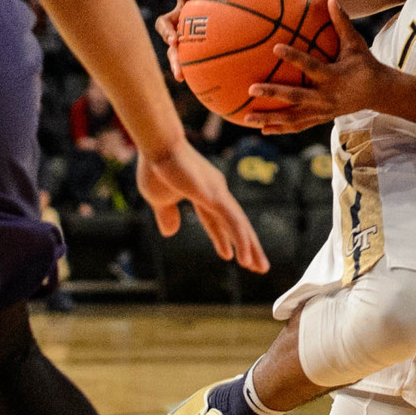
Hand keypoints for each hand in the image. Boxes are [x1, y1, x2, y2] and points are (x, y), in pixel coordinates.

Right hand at [135, 139, 269, 273]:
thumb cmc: (155, 167)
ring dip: (250, 248)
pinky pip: (232, 222)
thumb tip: (169, 233)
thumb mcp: (158, 199)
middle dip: (248, 246)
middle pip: (235, 224)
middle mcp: (216, 192)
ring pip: (239, 225)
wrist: (157, 146)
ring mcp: (218, 193)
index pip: (217, 220)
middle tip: (259, 266)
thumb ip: (166, 215)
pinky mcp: (216, 196)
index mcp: (203, 192)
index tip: (229, 256)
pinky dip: (240, 241)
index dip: (223, 238)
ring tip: (259, 268)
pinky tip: (244, 258)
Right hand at [151, 0, 237, 76]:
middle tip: (174, 40)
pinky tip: (194, 84)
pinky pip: (184, 62)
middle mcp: (178, 16)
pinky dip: (187, 71)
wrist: (218, 15)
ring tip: (179, 73)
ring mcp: (179, 35)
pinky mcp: (184, 51)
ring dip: (174, 60)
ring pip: (171, 48)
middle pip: (166, 24)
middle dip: (168, 32)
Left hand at [244, 0, 380, 133]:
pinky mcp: (321, 119)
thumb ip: (342, 22)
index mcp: (334, 76)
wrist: (379, 93)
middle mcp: (326, 97)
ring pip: (293, 118)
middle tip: (251, 89)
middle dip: (273, 94)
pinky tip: (262, 129)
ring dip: (270, 119)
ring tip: (247, 118)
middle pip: (296, 97)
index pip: (311, 66)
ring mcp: (322, 111)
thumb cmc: (365, 63)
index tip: (275, 47)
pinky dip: (280, 128)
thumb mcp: (356, 44)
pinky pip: (298, 126)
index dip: (294, 57)